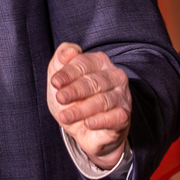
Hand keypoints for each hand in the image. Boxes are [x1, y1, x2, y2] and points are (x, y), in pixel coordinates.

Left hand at [46, 43, 129, 170]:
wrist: (84, 129)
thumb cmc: (73, 98)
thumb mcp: (61, 79)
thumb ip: (60, 59)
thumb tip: (70, 51)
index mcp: (99, 61)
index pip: (83, 64)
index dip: (68, 73)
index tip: (55, 83)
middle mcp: (114, 76)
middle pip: (94, 81)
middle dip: (75, 90)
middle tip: (60, 98)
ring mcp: (122, 95)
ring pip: (102, 101)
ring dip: (82, 109)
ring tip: (65, 117)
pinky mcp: (124, 115)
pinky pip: (115, 117)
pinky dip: (101, 120)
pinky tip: (88, 123)